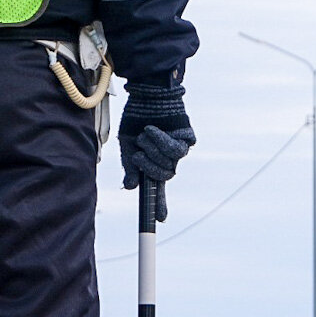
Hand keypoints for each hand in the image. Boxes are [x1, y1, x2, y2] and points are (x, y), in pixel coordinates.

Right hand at [119, 83, 194, 221]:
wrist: (146, 95)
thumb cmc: (136, 120)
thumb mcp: (127, 146)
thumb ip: (130, 167)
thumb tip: (131, 187)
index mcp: (153, 163)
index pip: (158, 189)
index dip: (159, 205)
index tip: (160, 221)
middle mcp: (168, 160)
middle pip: (163, 176)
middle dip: (149, 166)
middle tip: (139, 154)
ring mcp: (179, 149)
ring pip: (170, 164)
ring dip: (154, 150)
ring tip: (146, 135)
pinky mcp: (187, 138)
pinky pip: (177, 150)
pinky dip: (163, 141)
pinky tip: (155, 130)